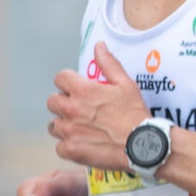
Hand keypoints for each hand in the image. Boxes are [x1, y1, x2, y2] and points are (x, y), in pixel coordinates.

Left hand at [47, 42, 148, 168]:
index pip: (60, 78)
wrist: (142, 146)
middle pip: (52, 101)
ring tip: (81, 128)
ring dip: (64, 125)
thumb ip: (109, 64)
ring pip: (54, 125)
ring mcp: (69, 131)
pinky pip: (59, 146)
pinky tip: (83, 143)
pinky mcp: (71, 149)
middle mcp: (72, 109)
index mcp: (83, 90)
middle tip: (80, 110)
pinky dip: (69, 145)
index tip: (77, 89)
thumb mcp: (126, 84)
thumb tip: (99, 46)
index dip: (68, 82)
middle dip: (64, 103)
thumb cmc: (135, 115)